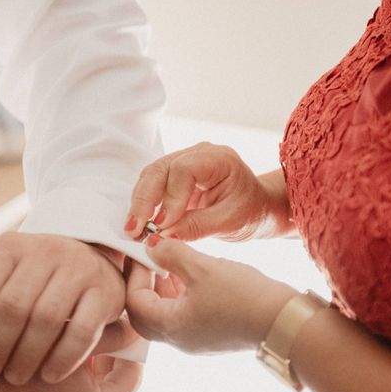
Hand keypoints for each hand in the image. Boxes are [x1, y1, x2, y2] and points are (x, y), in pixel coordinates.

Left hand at [0, 232, 124, 384]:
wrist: (92, 263)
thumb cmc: (37, 282)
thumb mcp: (0, 285)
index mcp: (10, 247)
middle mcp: (46, 250)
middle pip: (11, 307)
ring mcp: (80, 268)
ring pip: (46, 319)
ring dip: (27, 356)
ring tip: (16, 377)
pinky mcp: (106, 290)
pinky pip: (82, 331)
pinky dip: (63, 358)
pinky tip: (50, 375)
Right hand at [124, 142, 283, 241]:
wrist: (257, 208)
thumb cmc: (250, 212)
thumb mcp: (228, 223)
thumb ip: (195, 227)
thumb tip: (161, 237)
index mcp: (219, 159)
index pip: (184, 170)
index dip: (170, 197)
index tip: (162, 224)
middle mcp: (198, 154)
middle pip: (161, 169)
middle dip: (145, 201)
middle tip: (135, 230)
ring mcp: (184, 161)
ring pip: (151, 176)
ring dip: (140, 204)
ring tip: (133, 230)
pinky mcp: (174, 175)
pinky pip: (153, 185)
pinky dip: (144, 204)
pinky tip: (140, 224)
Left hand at [125, 236, 296, 353]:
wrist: (283, 321)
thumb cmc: (242, 296)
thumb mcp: (201, 267)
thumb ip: (171, 253)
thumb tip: (150, 244)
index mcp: (170, 327)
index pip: (134, 301)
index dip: (134, 273)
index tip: (142, 251)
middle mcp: (179, 340)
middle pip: (145, 314)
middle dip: (144, 285)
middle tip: (150, 261)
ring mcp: (196, 340)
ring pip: (166, 315)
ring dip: (163, 289)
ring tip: (172, 264)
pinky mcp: (212, 336)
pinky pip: (185, 316)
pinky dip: (181, 296)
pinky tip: (195, 276)